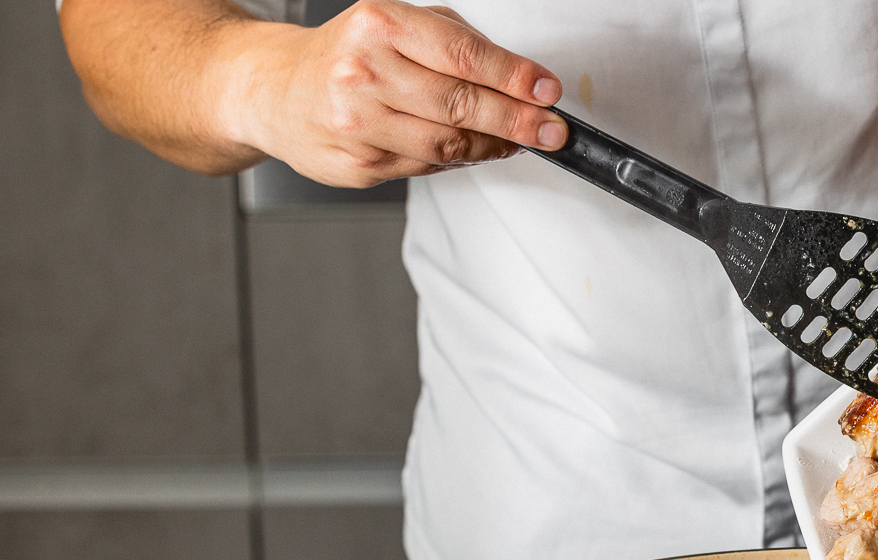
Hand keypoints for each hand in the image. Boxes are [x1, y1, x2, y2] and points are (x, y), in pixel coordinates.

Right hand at [222, 0, 566, 186]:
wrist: (275, 91)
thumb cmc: (347, 55)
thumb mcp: (397, 25)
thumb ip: (457, 44)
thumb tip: (521, 80)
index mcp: (379, 26)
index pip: (462, 56)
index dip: (513, 77)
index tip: (547, 91)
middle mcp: (364, 73)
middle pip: (461, 105)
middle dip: (518, 121)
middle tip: (552, 130)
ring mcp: (359, 124)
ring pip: (449, 144)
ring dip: (493, 146)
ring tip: (517, 139)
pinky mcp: (359, 165)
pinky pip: (427, 166)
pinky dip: (458, 160)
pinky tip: (470, 149)